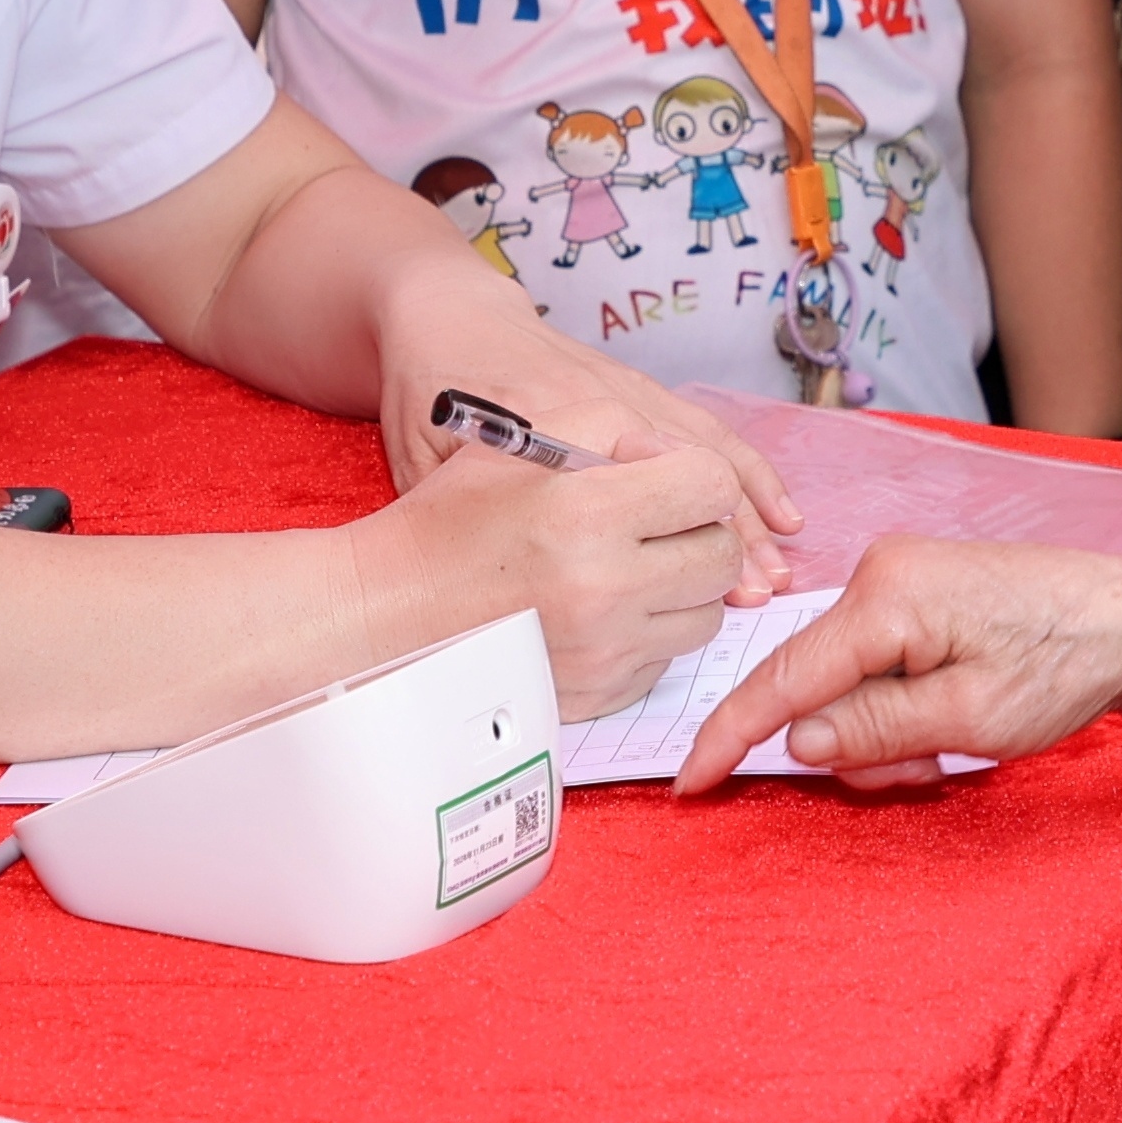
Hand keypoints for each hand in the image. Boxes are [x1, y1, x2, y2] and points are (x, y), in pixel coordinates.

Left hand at [374, 279, 795, 602]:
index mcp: (545, 425)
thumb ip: (461, 513)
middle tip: (754, 593)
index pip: (617, 487)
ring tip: (778, 567)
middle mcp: (600, 404)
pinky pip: (707, 430)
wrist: (446, 310)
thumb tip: (501, 580)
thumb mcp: (423, 457)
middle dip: (723, 535)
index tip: (695, 588)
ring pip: (705, 453)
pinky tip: (778, 510)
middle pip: (679, 472)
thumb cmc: (428, 389)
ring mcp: (627, 392)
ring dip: (747, 511)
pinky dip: (747, 470)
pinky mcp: (639, 388)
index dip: (663, 541)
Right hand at [392, 439, 755, 718]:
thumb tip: (679, 460)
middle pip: (723, 558)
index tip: (664, 479)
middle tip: (652, 525)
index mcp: (590, 515)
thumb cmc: (459, 515)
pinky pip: (666, 660)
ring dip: (680, 587)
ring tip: (625, 567)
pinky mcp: (600, 695)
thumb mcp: (528, 437)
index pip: (713, 486)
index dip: (694, 474)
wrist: (398, 607)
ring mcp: (605, 653)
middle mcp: (605, 591)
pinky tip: (602, 611)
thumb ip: (618, 427)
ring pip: (706, 616)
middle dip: (698, 532)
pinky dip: (648, 633)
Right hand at [675, 537, 1121, 792]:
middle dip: (857, 746)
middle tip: (932, 768)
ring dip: (886, 733)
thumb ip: (873, 730)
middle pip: (816, 690)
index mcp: (884, 597)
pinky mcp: (912, 593)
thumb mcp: (970, 718)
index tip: (689, 783)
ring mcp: (894, 579)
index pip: (781, 678)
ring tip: (955, 741)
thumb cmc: (1065, 661)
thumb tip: (794, 741)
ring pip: (845, 687)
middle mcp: (876, 574)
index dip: (730, 737)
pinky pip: (873, 667)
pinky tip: (950, 716)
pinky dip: (899, 707)